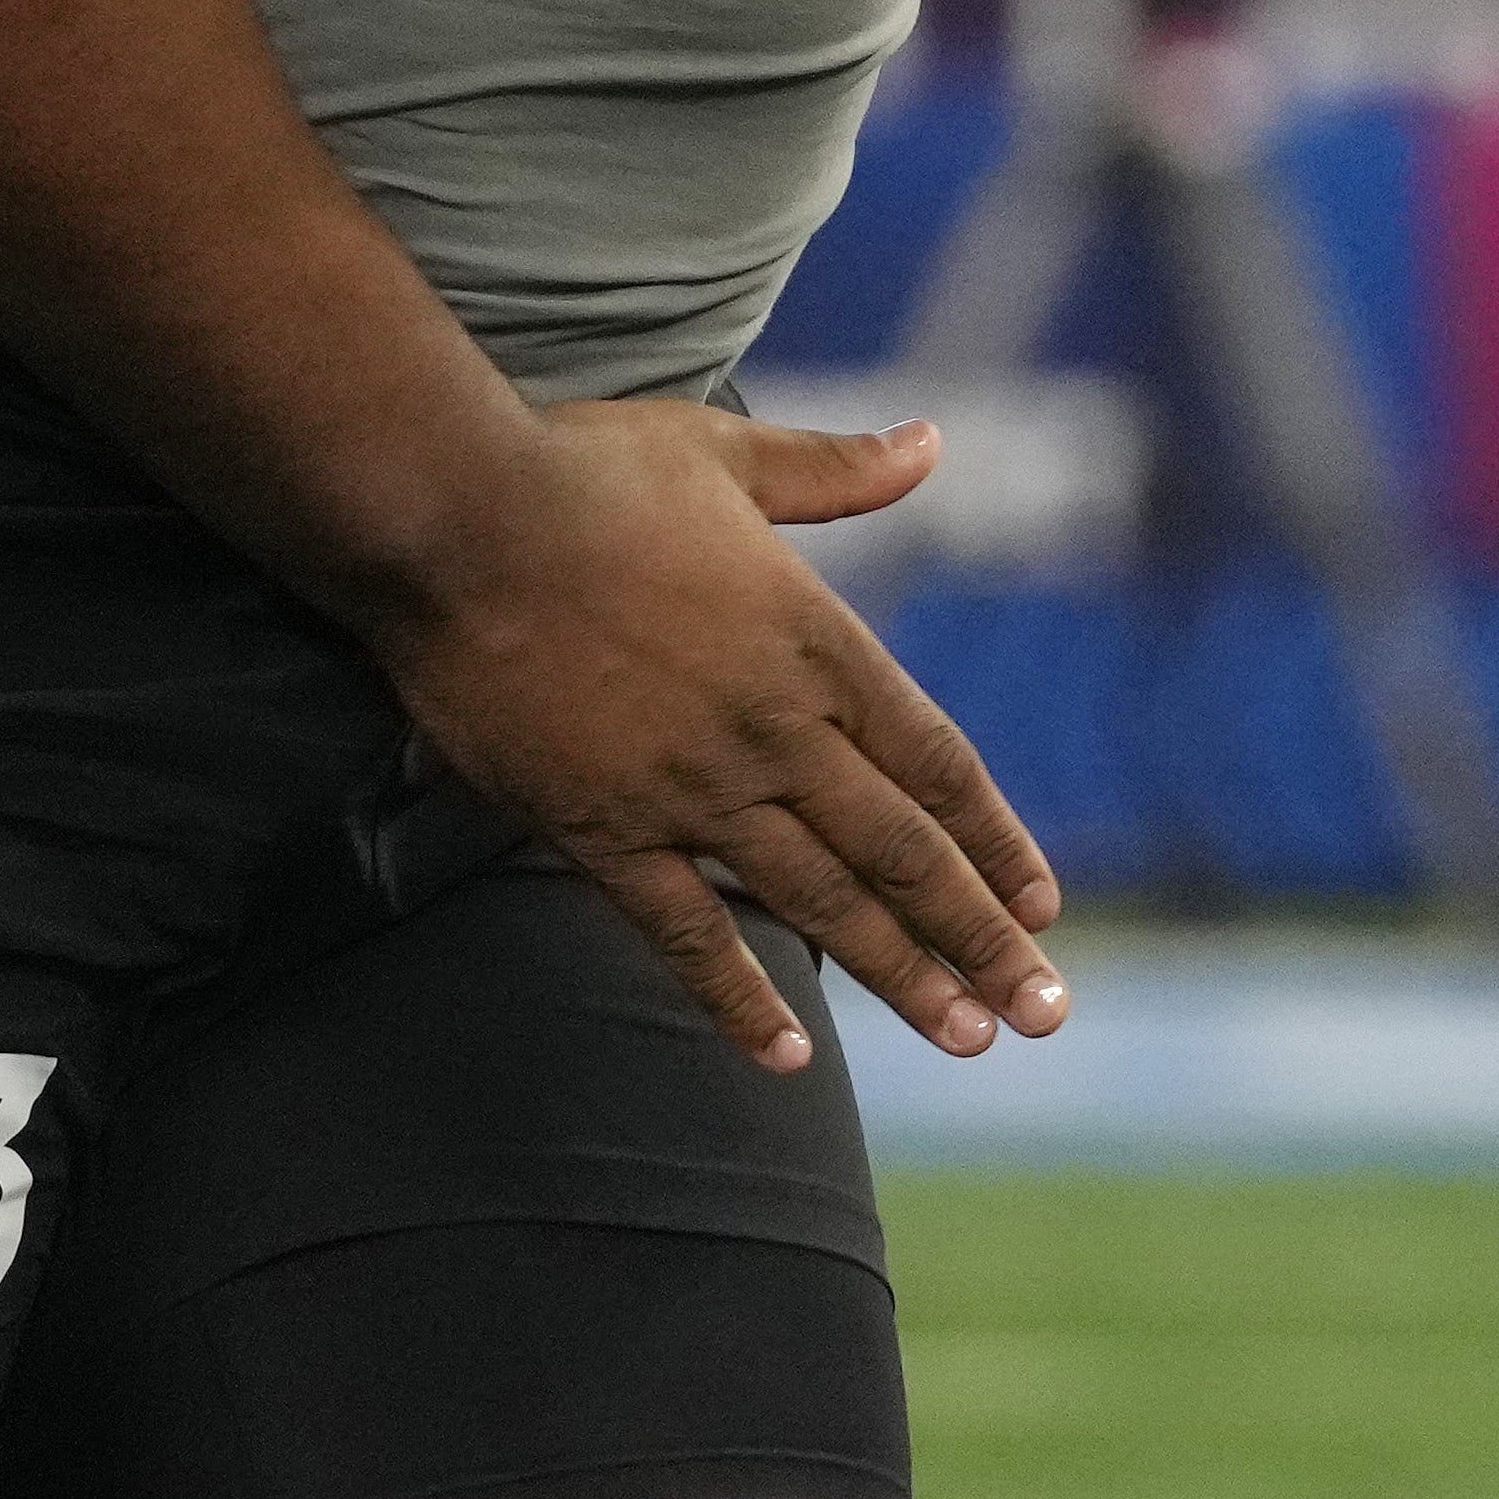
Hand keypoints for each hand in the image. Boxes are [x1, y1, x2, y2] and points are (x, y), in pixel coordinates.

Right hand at [374, 400, 1070, 1070]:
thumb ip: (838, 471)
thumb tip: (933, 440)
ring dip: (901, 976)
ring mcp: (692, 789)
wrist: (454, 519)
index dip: (993, 839)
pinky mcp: (604, 830)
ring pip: (819, 903)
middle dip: (981, 937)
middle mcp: (775, 729)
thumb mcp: (731, 454)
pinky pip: (684, 934)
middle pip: (902, 851)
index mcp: (816, 644)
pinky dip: (739, 998)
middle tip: (1044, 1012)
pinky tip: (788, 1058)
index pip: (935, 763)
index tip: (1042, 901)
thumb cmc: (588, 472)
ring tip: (966, 1038)